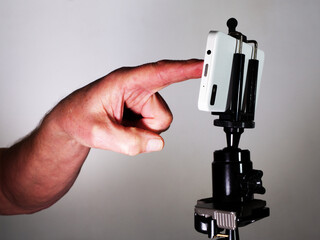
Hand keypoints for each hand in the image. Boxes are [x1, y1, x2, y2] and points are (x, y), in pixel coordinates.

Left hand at [50, 59, 202, 154]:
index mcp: (126, 81)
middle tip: (121, 129)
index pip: (160, 73)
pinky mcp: (143, 109)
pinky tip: (125, 127)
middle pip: (162, 115)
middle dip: (146, 130)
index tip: (203, 65)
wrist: (72, 122)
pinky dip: (142, 134)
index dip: (183, 69)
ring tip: (121, 127)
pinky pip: (154, 129)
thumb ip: (128, 141)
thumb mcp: (98, 133)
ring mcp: (142, 100)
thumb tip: (157, 143)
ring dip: (143, 132)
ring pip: (160, 124)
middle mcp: (138, 88)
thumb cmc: (78, 117)